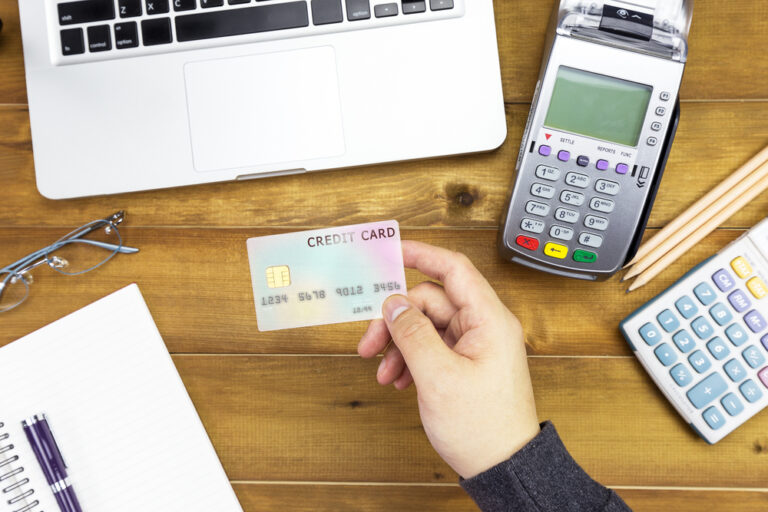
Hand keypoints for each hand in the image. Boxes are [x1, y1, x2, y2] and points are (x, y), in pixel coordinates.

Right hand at [358, 241, 539, 478]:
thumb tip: (394, 304)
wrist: (503, 466)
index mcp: (488, 320)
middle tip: (370, 343)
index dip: (421, 255)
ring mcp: (475, 345)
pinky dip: (411, 358)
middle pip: (430, 301)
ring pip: (426, 325)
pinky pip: (432, 346)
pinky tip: (398, 379)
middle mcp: (484, 326)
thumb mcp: (438, 377)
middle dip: (396, 320)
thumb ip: (412, 334)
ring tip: (383, 371)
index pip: (454, 269)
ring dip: (399, 344)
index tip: (392, 251)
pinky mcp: (466, 362)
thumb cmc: (483, 427)